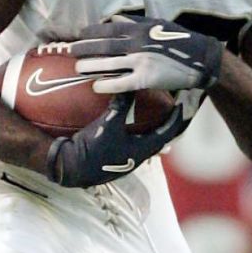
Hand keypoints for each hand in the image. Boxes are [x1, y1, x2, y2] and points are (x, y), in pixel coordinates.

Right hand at [45, 91, 185, 186]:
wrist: (72, 167)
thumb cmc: (94, 147)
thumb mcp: (109, 123)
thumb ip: (121, 104)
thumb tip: (130, 85)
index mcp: (142, 149)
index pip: (167, 132)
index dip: (175, 118)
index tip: (179, 106)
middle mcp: (139, 158)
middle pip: (160, 141)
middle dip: (167, 127)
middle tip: (170, 114)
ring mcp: (128, 162)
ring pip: (147, 147)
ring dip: (153, 134)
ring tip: (156, 122)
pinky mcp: (117, 162)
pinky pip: (135, 149)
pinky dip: (139, 138)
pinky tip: (133, 134)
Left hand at [72, 16, 221, 92]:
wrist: (202, 58)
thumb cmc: (180, 40)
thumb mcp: (158, 24)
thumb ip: (135, 23)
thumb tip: (114, 20)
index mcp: (140, 29)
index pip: (109, 30)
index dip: (92, 33)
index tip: (79, 35)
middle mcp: (138, 44)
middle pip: (104, 46)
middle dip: (85, 48)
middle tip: (70, 51)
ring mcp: (141, 62)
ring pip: (110, 64)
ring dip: (91, 66)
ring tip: (77, 69)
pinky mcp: (147, 79)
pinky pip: (123, 83)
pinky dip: (108, 84)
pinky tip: (96, 86)